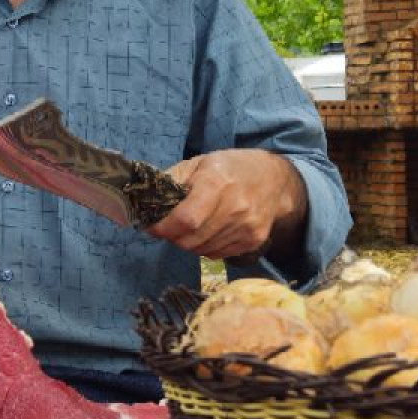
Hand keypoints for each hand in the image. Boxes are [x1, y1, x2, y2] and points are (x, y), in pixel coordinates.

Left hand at [147, 149, 304, 260]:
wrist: (273, 178)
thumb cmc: (229, 168)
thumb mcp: (197, 164)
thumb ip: (170, 183)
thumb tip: (144, 204)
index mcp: (217, 183)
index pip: (186, 220)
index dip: (163, 228)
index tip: (151, 226)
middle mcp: (236, 208)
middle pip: (191, 240)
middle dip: (172, 236)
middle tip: (168, 226)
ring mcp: (247, 227)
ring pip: (201, 250)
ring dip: (187, 242)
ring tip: (189, 226)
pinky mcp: (254, 241)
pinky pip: (216, 254)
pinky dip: (204, 247)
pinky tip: (208, 231)